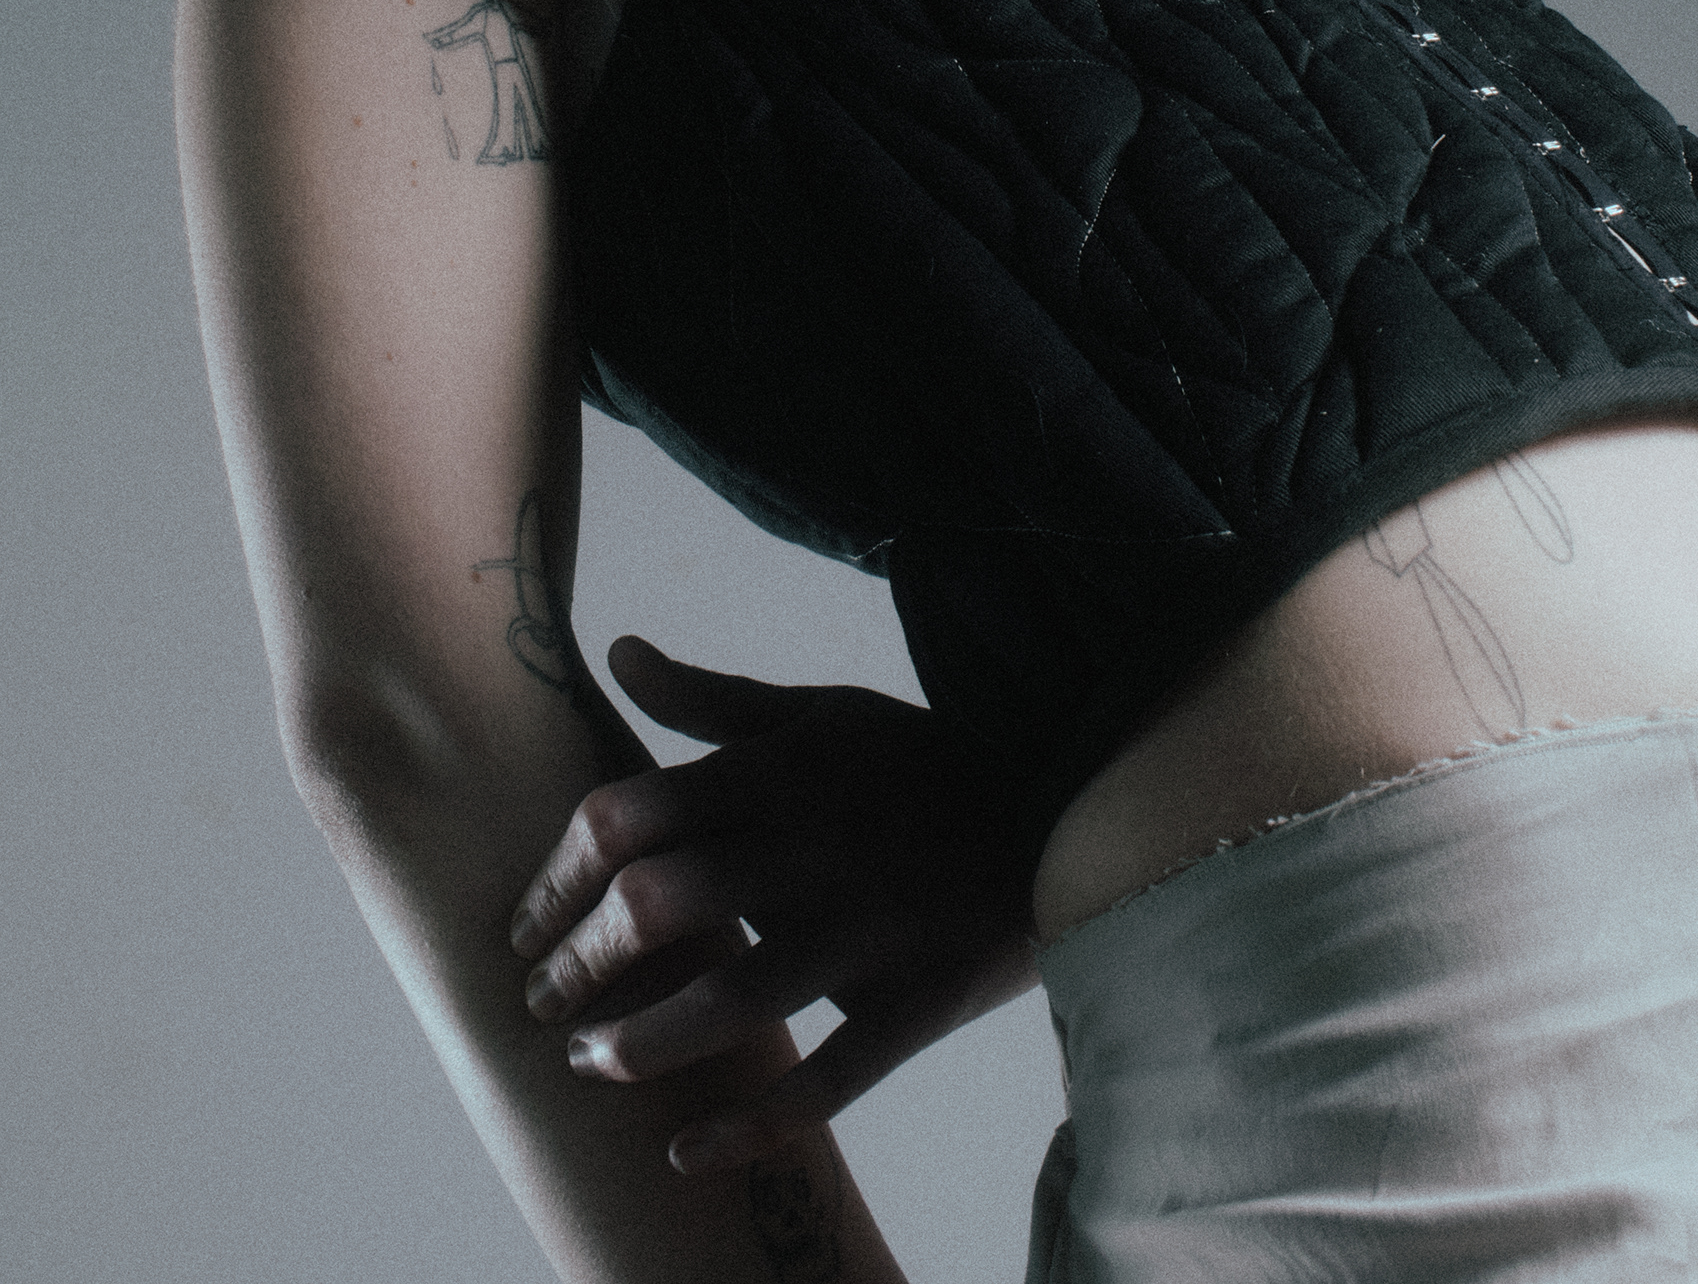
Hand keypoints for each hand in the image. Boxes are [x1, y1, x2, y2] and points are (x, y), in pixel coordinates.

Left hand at [509, 637, 1040, 1173]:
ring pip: (731, 997)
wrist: (1064, 808)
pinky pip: (828, 1077)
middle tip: (543, 1001)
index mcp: (780, 772)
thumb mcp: (819, 712)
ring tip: (591, 1063)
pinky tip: (684, 1151)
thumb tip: (617, 653)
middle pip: (659, 903)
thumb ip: (711, 699)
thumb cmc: (921, 762)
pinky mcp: (916, 1001)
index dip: (556, 874)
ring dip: (641, 1043)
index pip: (630, 814)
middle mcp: (812, 848)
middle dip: (579, 962)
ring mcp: (866, 930)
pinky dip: (749, 1123)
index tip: (527, 923)